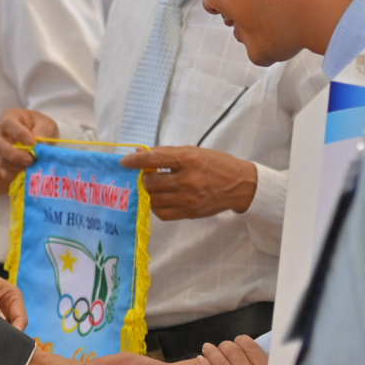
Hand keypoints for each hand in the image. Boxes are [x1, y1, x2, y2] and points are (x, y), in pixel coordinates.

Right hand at [0, 108, 56, 179]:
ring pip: (1, 161)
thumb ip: (43, 130)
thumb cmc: (39, 127)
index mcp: (9, 118)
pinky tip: (29, 170)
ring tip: (33, 165)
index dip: (19, 134)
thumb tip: (39, 144)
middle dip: (14, 155)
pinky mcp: (1, 163)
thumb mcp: (46, 124)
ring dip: (18, 166)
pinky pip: (6, 172)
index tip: (33, 143)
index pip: (7, 124)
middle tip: (30, 160)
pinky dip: (18, 174)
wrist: (36, 138)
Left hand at [121, 146, 257, 219]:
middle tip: (147, 174)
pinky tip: (160, 198)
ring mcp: (188, 199)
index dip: (135, 161)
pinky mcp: (189, 213)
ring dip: (149, 192)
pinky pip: (163, 213)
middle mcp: (187, 180)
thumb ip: (166, 153)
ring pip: (154, 199)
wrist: (239, 185)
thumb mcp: (192, 151)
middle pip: (151, 183)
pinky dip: (156, 205)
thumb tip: (140, 153)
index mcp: (188, 160)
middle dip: (144, 178)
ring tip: (153, 186)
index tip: (124, 162)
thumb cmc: (215, 164)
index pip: (154, 159)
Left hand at [192, 337, 279, 364]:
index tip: (237, 343)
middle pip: (232, 350)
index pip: (249, 345)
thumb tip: (268, 363)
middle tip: (221, 348)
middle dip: (225, 346)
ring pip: (219, 361)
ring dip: (211, 352)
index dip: (240, 341)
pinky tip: (199, 360)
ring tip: (206, 348)